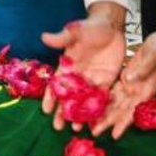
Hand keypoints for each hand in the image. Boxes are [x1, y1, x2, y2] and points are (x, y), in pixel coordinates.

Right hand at [40, 7, 125, 130]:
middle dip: (63, 112)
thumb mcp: (76, 31)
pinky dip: (98, 110)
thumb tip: (44, 37)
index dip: (51, 97)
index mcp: (67, 65)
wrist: (110, 26)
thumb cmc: (90, 27)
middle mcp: (78, 76)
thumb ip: (62, 38)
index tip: (46, 110)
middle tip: (58, 127)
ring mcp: (92, 80)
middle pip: (68, 97)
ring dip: (80, 115)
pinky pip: (101, 98)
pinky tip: (96, 122)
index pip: (56, 84)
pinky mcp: (106, 81)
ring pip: (83, 101)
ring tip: (77, 129)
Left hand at [93, 21, 155, 139]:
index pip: (135, 110)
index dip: (125, 123)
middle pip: (122, 110)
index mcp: (147, 88)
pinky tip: (93, 104)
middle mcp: (138, 90)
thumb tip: (129, 80)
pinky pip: (113, 91)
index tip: (115, 135)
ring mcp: (132, 85)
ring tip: (91, 123)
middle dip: (109, 122)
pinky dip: (104, 99)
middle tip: (95, 132)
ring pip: (116, 102)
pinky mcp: (126, 78)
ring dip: (104, 113)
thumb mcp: (154, 54)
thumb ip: (143, 68)